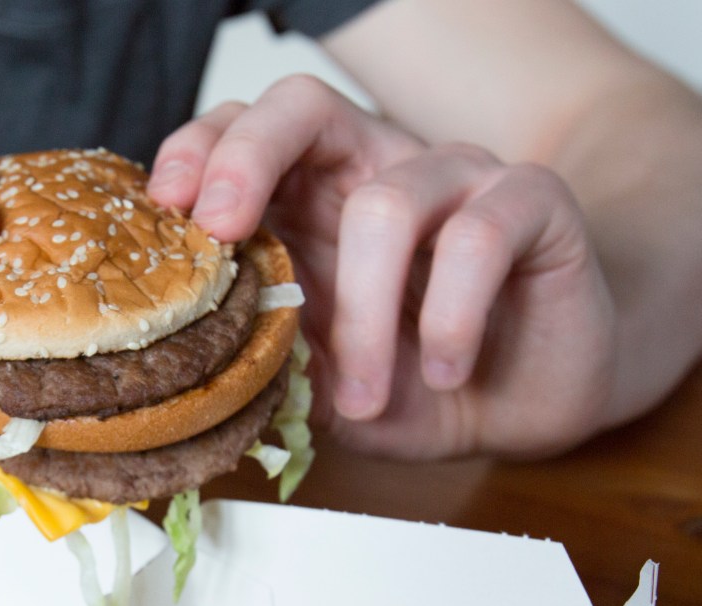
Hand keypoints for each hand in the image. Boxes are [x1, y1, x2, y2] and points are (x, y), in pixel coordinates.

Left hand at [147, 75, 615, 459]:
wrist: (526, 402)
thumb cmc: (412, 381)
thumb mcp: (319, 383)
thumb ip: (264, 359)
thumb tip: (192, 364)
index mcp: (312, 196)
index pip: (242, 130)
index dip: (199, 151)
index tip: (169, 208)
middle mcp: (378, 167)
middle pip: (301, 106)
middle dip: (247, 158)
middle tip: (223, 231)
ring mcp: (456, 176)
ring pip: (386, 203)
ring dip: (364, 316)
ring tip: (363, 396)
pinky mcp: (532, 202)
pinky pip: (479, 236)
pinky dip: (450, 317)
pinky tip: (444, 372)